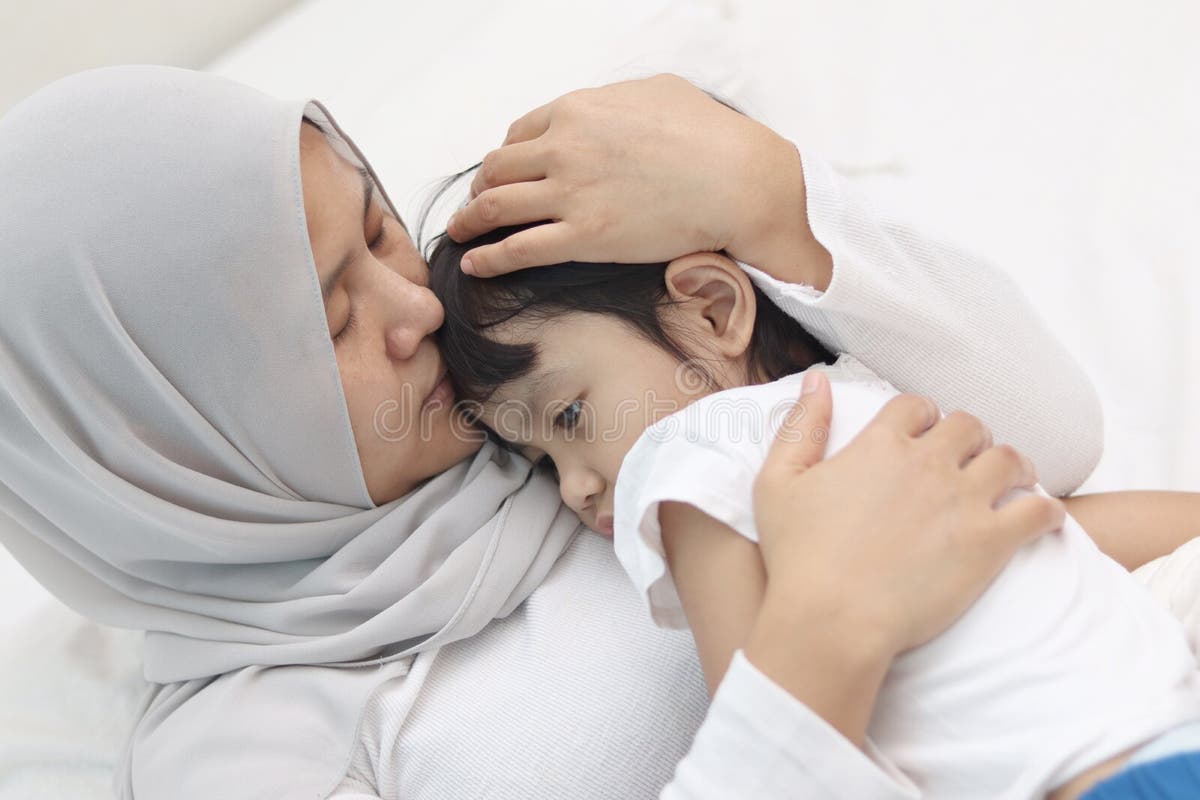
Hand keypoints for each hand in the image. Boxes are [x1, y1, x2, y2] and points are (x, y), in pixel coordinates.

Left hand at [446, 74, 830, 287]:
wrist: (740, 181)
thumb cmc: (712, 136)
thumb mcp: (660, 92)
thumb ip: (621, 99)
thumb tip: (615, 106)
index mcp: (578, 110)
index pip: (520, 134)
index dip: (506, 157)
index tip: (505, 173)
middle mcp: (564, 147)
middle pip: (498, 169)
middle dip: (482, 188)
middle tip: (478, 206)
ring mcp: (570, 194)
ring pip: (496, 206)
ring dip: (471, 221)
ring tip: (462, 233)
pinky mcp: (583, 237)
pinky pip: (517, 249)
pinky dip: (489, 257)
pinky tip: (475, 265)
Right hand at [742, 370, 1064, 744]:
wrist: (832, 620)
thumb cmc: (797, 557)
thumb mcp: (777, 483)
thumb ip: (800, 426)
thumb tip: (817, 379)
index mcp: (879, 445)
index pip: (916, 407)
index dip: (921, 417)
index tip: (922, 434)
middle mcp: (927, 463)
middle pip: (968, 426)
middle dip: (969, 437)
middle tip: (967, 458)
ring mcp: (964, 501)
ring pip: (1010, 459)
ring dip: (1012, 464)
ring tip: (1011, 480)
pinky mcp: (990, 542)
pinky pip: (1039, 510)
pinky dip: (1046, 510)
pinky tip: (1042, 517)